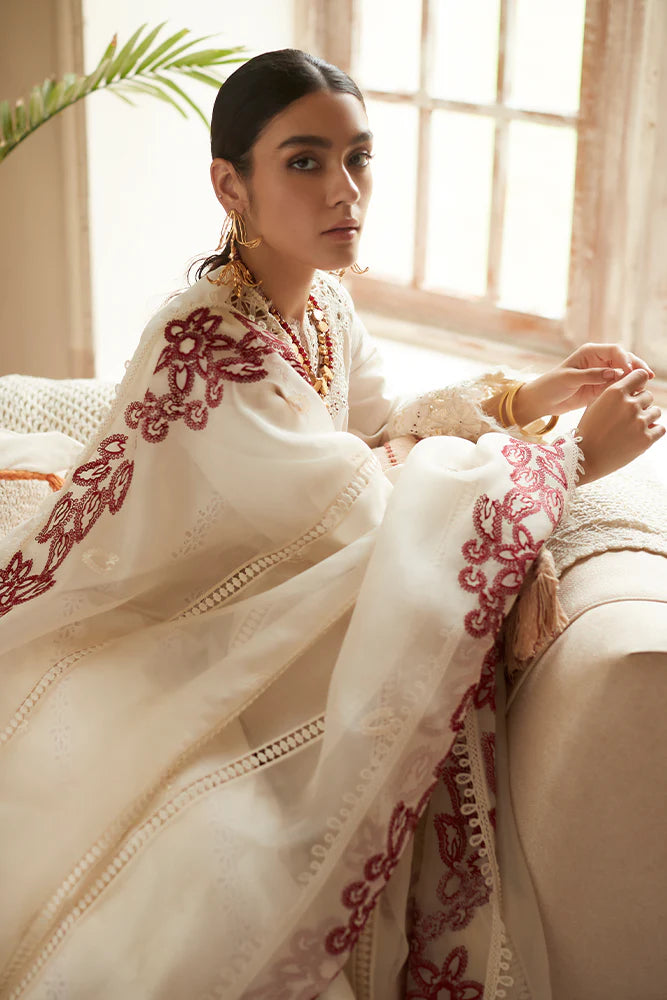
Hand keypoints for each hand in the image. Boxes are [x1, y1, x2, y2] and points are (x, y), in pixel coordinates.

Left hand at [513, 343, 654, 424]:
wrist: (543, 401)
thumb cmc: (551, 385)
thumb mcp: (569, 378)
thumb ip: (592, 375)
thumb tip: (614, 373)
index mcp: (590, 352)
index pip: (614, 350)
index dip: (625, 359)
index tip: (629, 372)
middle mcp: (599, 360)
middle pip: (624, 359)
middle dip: (636, 366)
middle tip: (646, 377)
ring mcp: (602, 374)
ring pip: (624, 373)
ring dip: (634, 378)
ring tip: (644, 386)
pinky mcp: (602, 388)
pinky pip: (618, 386)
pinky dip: (627, 389)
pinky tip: (635, 394)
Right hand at [576, 369, 664, 483]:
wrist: (584, 458)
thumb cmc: (588, 429)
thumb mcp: (595, 404)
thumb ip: (612, 389)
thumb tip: (627, 378)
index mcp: (615, 392)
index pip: (640, 375)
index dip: (639, 382)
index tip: (636, 390)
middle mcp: (630, 405)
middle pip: (648, 395)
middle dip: (641, 404)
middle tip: (627, 416)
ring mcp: (640, 422)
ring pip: (656, 411)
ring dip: (647, 417)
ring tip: (632, 427)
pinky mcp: (646, 439)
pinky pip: (661, 428)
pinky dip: (653, 431)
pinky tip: (640, 435)